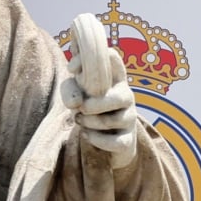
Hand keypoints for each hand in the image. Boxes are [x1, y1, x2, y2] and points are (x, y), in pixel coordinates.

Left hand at [62, 49, 137, 168]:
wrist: (103, 137)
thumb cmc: (88, 105)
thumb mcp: (75, 92)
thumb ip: (71, 89)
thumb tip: (76, 102)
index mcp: (114, 78)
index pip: (113, 59)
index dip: (95, 59)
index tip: (74, 68)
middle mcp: (126, 95)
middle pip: (119, 97)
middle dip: (93, 105)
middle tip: (79, 108)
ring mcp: (130, 118)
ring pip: (112, 120)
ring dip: (90, 122)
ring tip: (79, 120)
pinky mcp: (129, 140)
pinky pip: (116, 142)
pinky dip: (97, 139)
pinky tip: (86, 134)